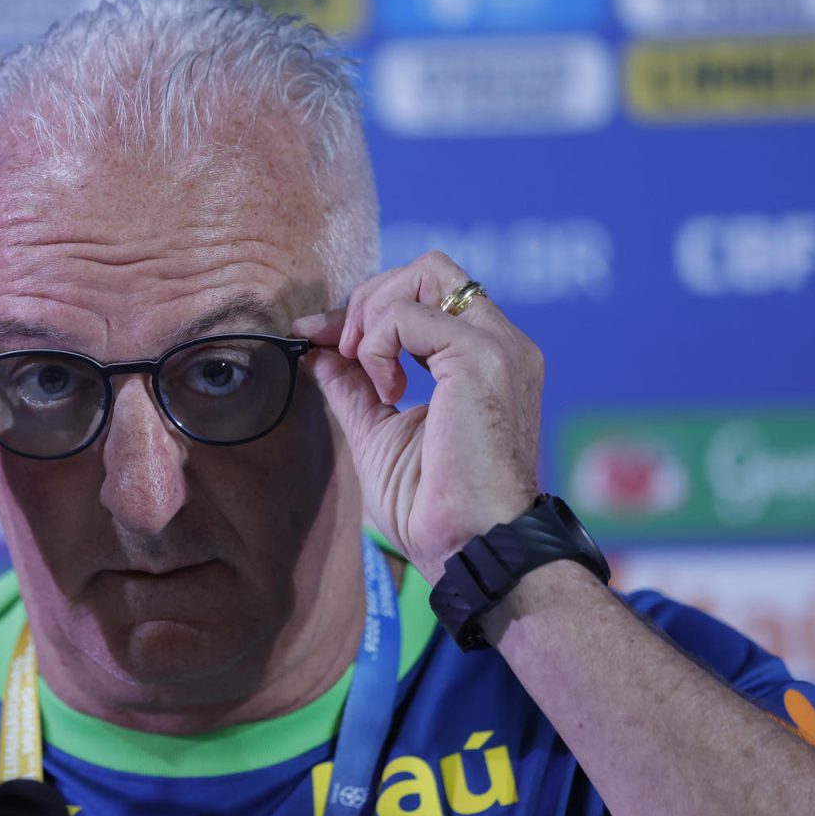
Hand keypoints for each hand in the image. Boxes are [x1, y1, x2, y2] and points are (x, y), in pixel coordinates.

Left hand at [292, 252, 541, 582]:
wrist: (470, 546)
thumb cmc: (433, 506)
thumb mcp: (378, 432)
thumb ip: (352, 386)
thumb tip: (316, 350)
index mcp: (485, 359)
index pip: (425, 296)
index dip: (364, 309)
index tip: (313, 335)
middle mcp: (502, 343)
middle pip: (430, 269)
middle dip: (369, 299)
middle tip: (342, 351)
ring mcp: (498, 346)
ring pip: (424, 273)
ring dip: (373, 317)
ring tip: (369, 374)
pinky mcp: (482, 358)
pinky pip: (407, 316)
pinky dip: (377, 346)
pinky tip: (387, 392)